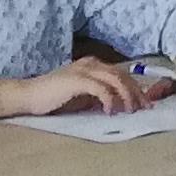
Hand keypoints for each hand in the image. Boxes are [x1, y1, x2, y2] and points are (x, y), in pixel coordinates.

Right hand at [0, 61, 148, 117]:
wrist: (30, 96)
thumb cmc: (55, 99)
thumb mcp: (84, 97)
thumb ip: (101, 97)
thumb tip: (121, 104)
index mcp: (93, 65)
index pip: (122, 74)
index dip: (136, 88)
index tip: (146, 103)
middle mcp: (91, 64)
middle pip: (123, 75)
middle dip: (136, 92)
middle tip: (144, 108)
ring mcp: (83, 70)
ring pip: (115, 79)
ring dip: (127, 96)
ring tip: (131, 110)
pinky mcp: (76, 80)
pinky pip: (101, 88)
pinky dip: (110, 100)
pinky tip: (110, 111)